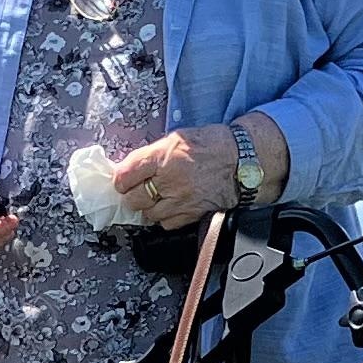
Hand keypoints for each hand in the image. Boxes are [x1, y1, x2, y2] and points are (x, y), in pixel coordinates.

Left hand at [106, 125, 241, 227]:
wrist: (241, 160)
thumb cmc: (211, 145)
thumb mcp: (176, 139)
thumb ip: (152, 155)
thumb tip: (131, 169)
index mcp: (162, 156)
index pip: (125, 174)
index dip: (120, 179)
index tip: (122, 180)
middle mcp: (169, 180)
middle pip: (133, 198)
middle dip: (132, 194)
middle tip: (138, 189)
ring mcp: (180, 200)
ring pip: (148, 214)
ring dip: (149, 207)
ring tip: (156, 197)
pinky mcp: (192, 214)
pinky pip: (166, 224)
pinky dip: (165, 217)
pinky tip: (170, 206)